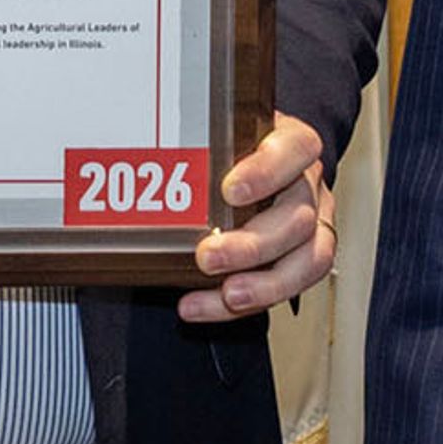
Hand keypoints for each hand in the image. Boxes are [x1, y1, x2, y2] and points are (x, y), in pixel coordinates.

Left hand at [176, 113, 331, 324]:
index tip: (230, 190)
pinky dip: (241, 304)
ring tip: (227, 294)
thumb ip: (193, 148)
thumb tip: (129, 158)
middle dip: (253, 244)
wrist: (244, 176)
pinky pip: (284, 292)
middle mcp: (308, 187)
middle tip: (208, 256)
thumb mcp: (216, 138)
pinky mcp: (302, 262)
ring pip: (310, 260)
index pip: (296, 149)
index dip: (267, 171)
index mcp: (292, 146)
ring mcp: (313, 226)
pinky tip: (201, 305)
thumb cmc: (229, 155)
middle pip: (298, 217)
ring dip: (264, 284)